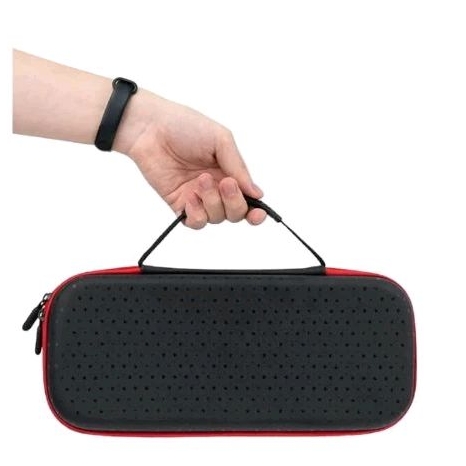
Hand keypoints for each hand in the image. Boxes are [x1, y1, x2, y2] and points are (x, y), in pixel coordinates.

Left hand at [115, 91, 265, 228]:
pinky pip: (195, 222)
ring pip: (216, 218)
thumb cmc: (184, 126)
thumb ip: (239, 167)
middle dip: (234, 202)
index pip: (248, 198)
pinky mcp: (179, 204)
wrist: (150, 127)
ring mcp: (198, 197)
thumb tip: (257, 193)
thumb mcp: (220, 140)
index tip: (258, 213)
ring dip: (212, 202)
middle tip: (225, 184)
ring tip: (201, 180)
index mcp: (230, 171)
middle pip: (235, 212)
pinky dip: (197, 214)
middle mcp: (216, 187)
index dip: (256, 210)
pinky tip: (191, 198)